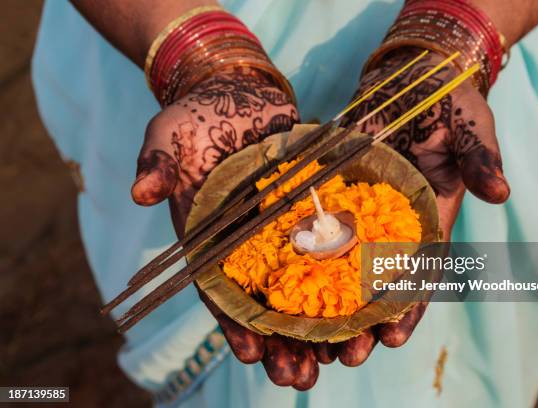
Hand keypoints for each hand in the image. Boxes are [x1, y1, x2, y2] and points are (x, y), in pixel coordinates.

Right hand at [131, 67, 319, 389]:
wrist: (232, 92)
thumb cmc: (193, 117)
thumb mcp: (167, 136)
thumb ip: (156, 164)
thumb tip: (139, 192)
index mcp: (207, 235)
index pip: (218, 288)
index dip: (232, 322)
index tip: (249, 354)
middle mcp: (244, 240)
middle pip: (263, 301)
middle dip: (280, 342)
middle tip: (300, 378)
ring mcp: (277, 227)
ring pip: (299, 285)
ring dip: (315, 324)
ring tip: (335, 360)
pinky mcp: (307, 207)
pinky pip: (328, 246)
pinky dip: (342, 277)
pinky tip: (362, 309)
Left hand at [334, 48, 510, 366]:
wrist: (412, 76)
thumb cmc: (448, 102)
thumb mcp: (471, 128)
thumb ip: (481, 159)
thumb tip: (502, 191)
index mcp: (432, 216)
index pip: (420, 271)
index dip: (409, 306)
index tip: (394, 337)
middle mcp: (395, 221)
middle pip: (380, 280)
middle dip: (367, 320)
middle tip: (348, 355)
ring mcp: (364, 207)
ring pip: (346, 263)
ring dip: (333, 303)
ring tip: (315, 340)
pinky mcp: (337, 189)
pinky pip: (320, 225)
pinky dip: (308, 256)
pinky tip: (288, 288)